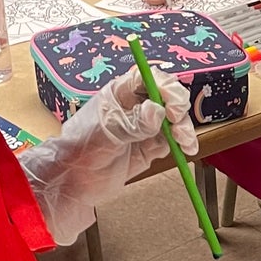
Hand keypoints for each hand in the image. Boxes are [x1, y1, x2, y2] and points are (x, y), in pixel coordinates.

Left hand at [20, 69, 197, 244]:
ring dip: (184, 127)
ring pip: (173, 119)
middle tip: (178, 122)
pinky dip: (182, 143)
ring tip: (185, 142)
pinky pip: (171, 141)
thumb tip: (158, 111)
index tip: (172, 104)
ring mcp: (144, 127)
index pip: (148, 78)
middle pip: (166, 96)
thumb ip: (133, 123)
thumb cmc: (80, 149)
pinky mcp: (150, 147)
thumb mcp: (106, 133)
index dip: (165, 87)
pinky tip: (187, 149)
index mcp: (120, 93)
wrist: (73, 181)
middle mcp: (135, 106)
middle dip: (178, 107)